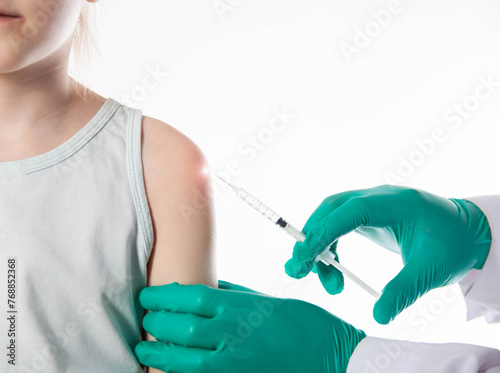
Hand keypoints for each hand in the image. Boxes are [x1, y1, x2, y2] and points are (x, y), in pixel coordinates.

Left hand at [134, 280, 365, 372]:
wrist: (333, 358)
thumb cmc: (304, 325)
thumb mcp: (269, 300)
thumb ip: (237, 295)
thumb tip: (212, 288)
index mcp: (239, 306)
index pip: (189, 296)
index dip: (163, 296)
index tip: (148, 296)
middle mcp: (232, 331)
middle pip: (180, 325)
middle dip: (156, 323)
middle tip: (145, 321)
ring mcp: (233, 361)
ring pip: (182, 358)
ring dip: (158, 354)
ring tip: (144, 350)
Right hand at [285, 185, 491, 323]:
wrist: (466, 231)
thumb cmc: (452, 244)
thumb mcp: (432, 270)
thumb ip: (404, 290)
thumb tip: (379, 315)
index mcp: (395, 203)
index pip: (351, 211)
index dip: (324, 231)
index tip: (305, 256)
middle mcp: (378, 198)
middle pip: (332, 210)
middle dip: (310, 238)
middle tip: (297, 269)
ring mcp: (371, 205)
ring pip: (331, 218)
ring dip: (319, 247)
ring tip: (323, 282)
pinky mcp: (369, 216)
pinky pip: (339, 227)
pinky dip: (330, 247)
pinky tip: (333, 270)